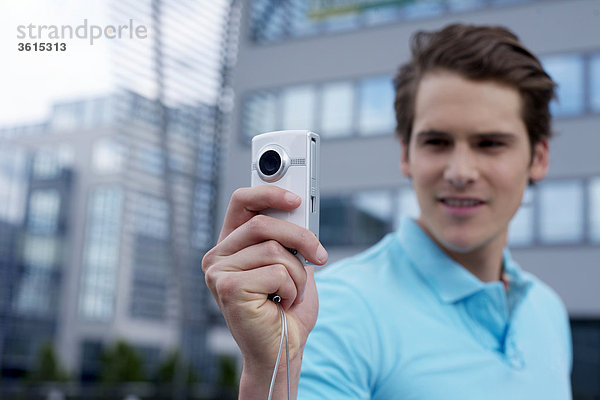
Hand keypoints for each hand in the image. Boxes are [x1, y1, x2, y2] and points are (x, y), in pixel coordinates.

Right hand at [202, 185, 327, 397]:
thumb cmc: (287, 307)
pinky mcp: (228, 288)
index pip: (242, 202)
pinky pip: (276, 272)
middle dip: (301, 237)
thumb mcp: (291, 263)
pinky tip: (281, 304)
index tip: (295, 198)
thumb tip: (297, 209)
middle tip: (320, 255)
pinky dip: (291, 289)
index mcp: (231, 245)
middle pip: (265, 223)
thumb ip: (287, 237)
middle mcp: (218, 256)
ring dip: (297, 274)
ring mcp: (219, 272)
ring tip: (290, 293)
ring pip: (275, 249)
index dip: (268, 192)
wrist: (283, 349)